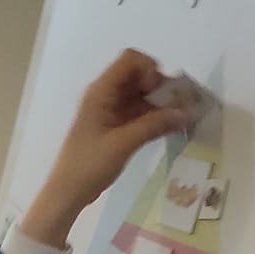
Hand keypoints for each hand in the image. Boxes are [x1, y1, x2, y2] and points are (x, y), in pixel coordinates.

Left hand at [19, 50, 188, 249]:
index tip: (159, 91)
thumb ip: (155, 125)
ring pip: (141, 95)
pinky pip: (139, 112)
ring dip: (160, 103)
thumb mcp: (123, 144)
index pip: (130, 59)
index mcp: (101, 91)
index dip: (150, 69)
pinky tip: (171, 127)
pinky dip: (154, 116)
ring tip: (180, 118)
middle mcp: (105, 95)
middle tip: (178, 105)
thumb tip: (187, 112)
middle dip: (160, 87)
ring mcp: (110, 110)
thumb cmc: (89, 166)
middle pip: (139, 75)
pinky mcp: (115, 126)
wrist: (67, 193)